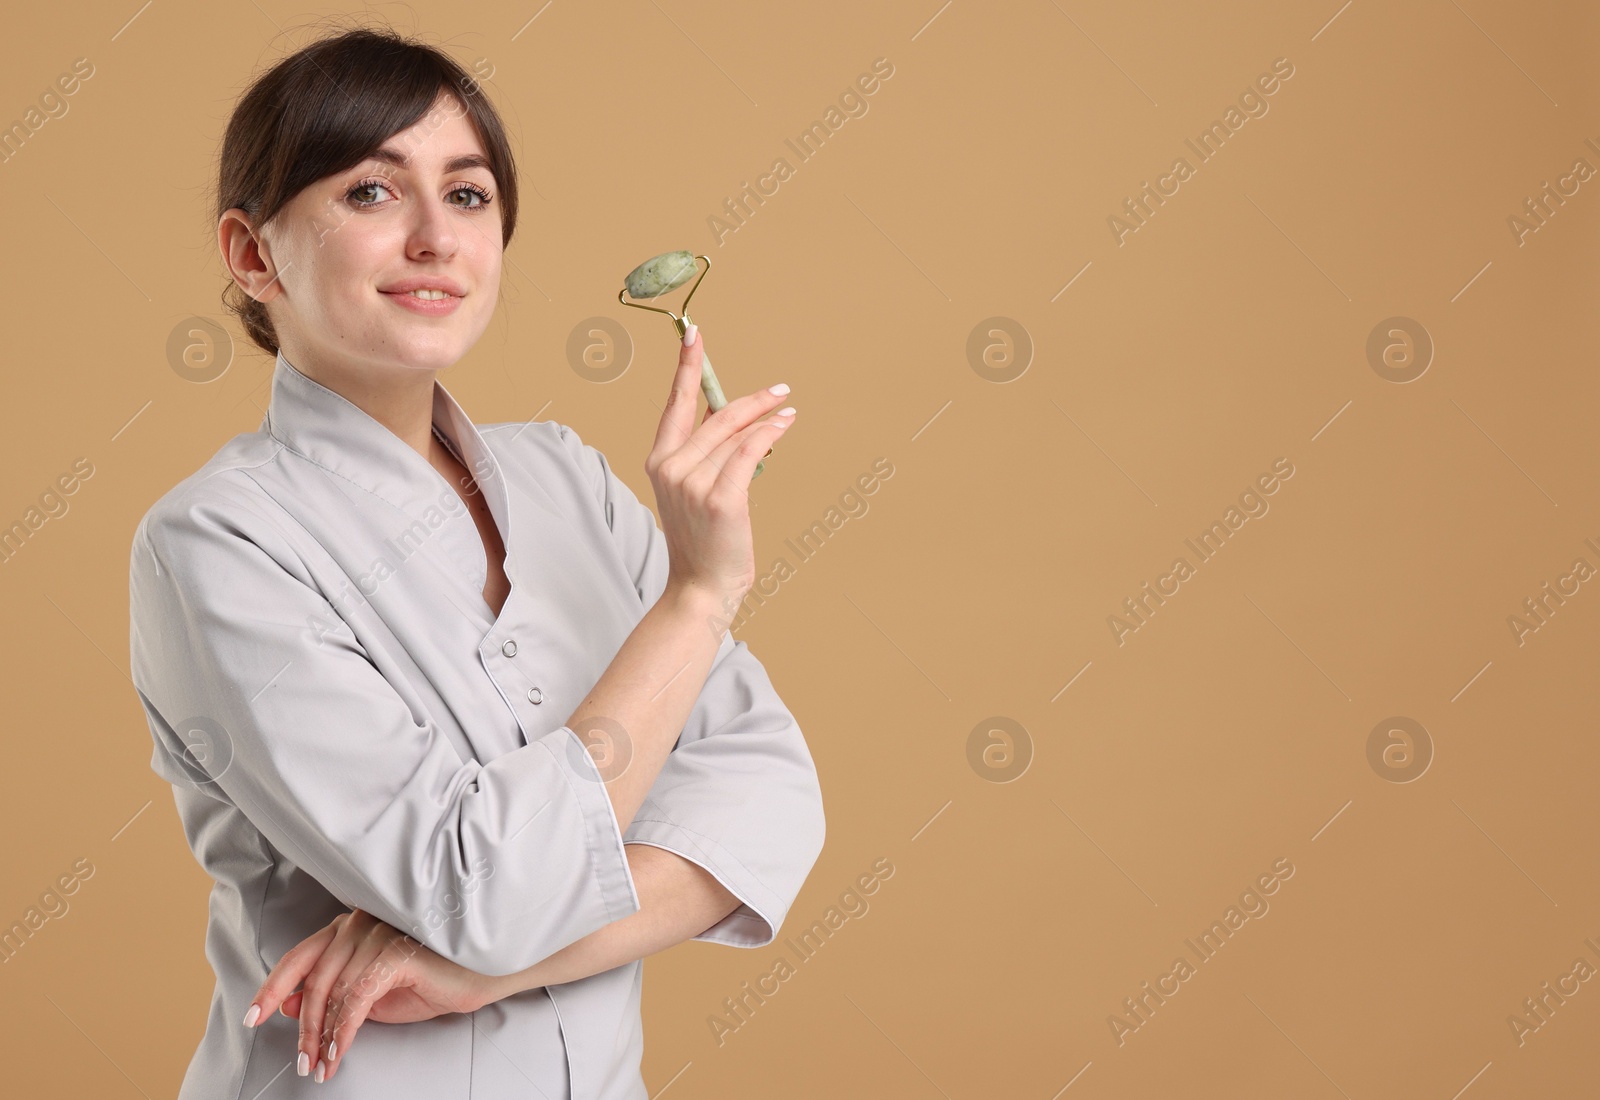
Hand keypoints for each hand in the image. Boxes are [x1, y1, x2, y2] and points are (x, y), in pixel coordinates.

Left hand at [243, 908, 500, 1083]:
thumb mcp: (374, 993)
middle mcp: (360, 922)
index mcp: (352, 926)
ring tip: (322, 1065)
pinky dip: (343, 1030)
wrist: (483, 971)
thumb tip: (290, 1005)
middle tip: (303, 1061)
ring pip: (332, 992)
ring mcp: (378, 933)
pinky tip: (340, 1052)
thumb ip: (335, 995)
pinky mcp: (394, 954)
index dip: (273, 987)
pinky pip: (356, 999)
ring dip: (322, 1036)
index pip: (301, 955)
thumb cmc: (435, 977)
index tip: (253, 1016)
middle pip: (313, 977)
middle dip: (303, 1026)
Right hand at [649, 326, 795, 605]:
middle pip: (715, 416)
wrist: (702, 587)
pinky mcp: (719, 498)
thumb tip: (742, 419)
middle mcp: (670, 467)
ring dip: (766, 417)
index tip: (693, 334)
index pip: (675, 404)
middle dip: (750, 399)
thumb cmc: (703, 540)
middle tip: (779, 388)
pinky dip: (769, 434)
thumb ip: (708, 454)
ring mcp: (692, 482)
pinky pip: (748, 452)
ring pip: (735, 434)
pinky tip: (784, 424)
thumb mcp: (695, 490)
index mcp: (659, 461)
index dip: (686, 367)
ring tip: (787, 410)